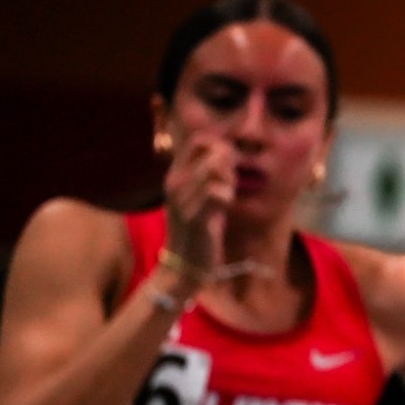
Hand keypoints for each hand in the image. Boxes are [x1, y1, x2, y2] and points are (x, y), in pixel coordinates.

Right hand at [162, 131, 233, 272]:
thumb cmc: (198, 227)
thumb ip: (211, 172)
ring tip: (226, 195)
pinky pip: (215, 192)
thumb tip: (227, 150)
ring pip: (215, 169)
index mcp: (175, 174)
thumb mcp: (201, 194)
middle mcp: (174, 183)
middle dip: (229, 163)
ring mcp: (182, 199)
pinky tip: (225, 207)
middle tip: (229, 183)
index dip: (220, 146)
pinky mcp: (194, 216)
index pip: (199, 140)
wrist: (185, 264)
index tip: (227, 166)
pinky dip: (227, 196)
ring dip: (229, 180)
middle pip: (211, 150)